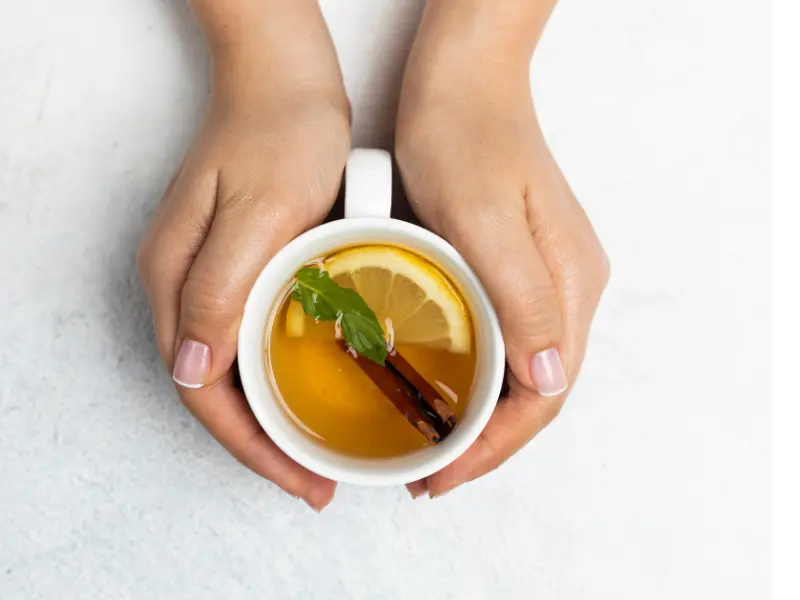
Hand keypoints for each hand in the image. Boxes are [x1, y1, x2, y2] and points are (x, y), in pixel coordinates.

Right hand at [137, 2, 349, 510]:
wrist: (287, 81)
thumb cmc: (277, 135)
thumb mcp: (256, 213)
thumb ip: (218, 289)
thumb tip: (191, 370)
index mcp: (175, 281)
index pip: (202, 391)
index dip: (249, 444)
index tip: (300, 477)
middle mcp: (182, 287)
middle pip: (214, 391)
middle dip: (261, 445)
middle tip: (316, 478)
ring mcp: (208, 278)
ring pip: (233, 371)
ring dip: (271, 418)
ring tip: (317, 450)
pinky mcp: (238, 267)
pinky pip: (251, 340)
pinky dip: (279, 378)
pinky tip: (313, 390)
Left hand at [396, 4, 608, 497]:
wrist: (463, 83)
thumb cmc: (466, 137)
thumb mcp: (483, 217)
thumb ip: (522, 298)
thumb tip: (549, 382)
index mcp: (567, 286)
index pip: (542, 396)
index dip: (494, 447)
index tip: (442, 475)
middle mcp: (566, 290)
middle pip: (535, 393)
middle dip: (485, 445)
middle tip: (429, 475)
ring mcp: (545, 279)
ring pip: (518, 373)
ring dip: (479, 419)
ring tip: (431, 447)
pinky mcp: (517, 268)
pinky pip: (503, 342)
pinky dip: (473, 380)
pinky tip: (441, 389)